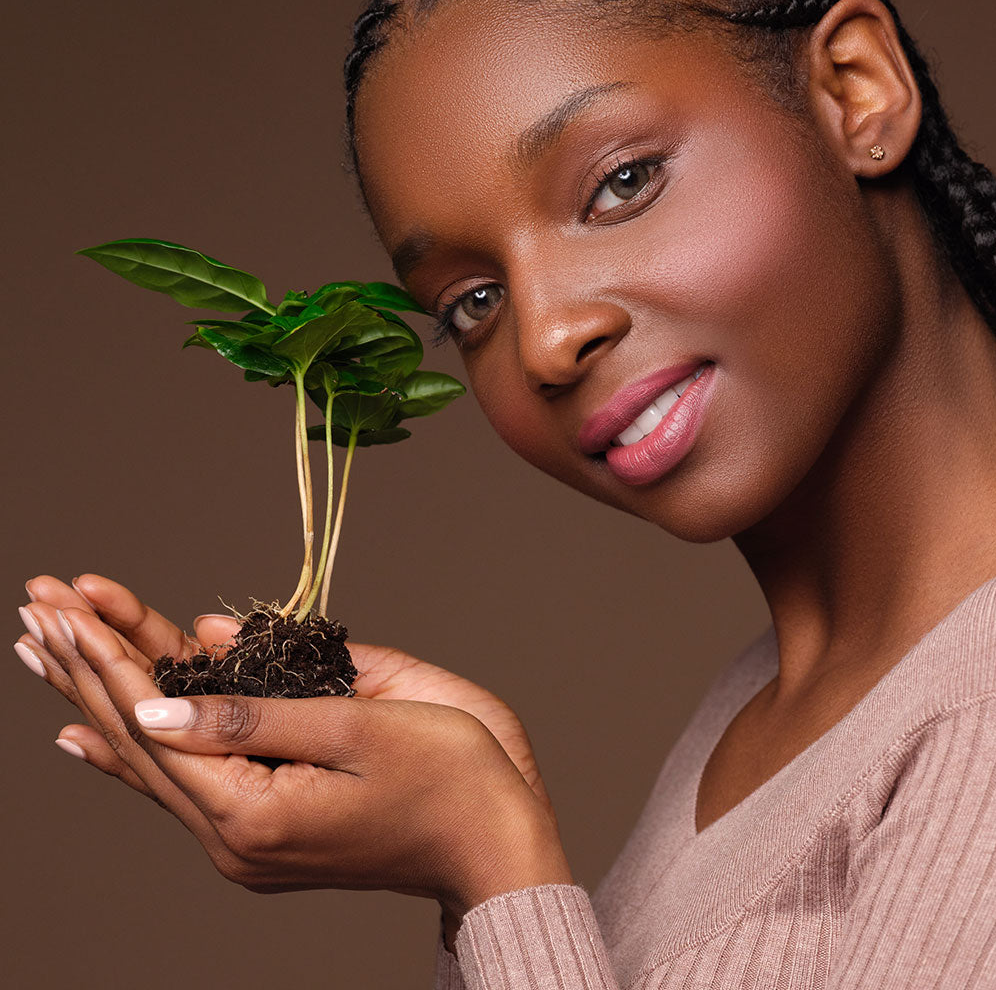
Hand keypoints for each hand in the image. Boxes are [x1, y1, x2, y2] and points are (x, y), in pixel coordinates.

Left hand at [17, 575, 572, 932]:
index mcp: (257, 815)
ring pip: (154, 758)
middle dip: (88, 666)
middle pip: (140, 739)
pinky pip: (184, 781)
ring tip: (47, 649)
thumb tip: (156, 703)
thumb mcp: (360, 732)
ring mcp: (248, 841)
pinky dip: (132, 749)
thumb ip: (252, 718)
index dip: (110, 657)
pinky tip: (86, 737)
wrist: (497, 843)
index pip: (159, 723)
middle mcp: (236, 839)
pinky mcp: (265, 831)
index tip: (63, 605)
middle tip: (36, 605)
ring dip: (99, 697)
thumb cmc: (452, 776)